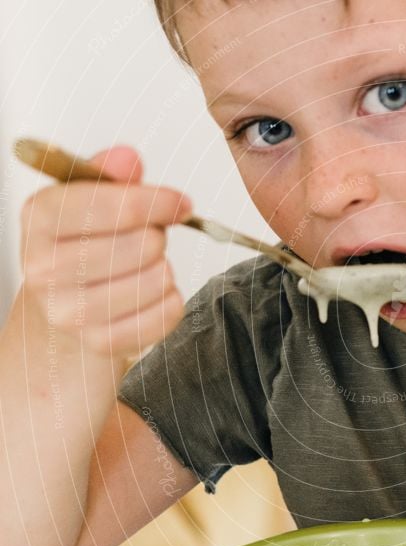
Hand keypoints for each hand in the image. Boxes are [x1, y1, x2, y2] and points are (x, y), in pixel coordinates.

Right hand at [19, 146, 191, 357]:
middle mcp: (44, 268)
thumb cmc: (82, 246)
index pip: (114, 205)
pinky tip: (150, 295)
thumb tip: (127, 159)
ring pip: (159, 279)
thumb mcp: (87, 200)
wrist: (63, 308)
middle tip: (147, 240)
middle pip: (145, 244)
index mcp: (40, 218)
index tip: (180, 202)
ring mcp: (70, 311)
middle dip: (158, 236)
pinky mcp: (100, 342)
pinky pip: (167, 313)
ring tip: (144, 268)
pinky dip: (171, 301)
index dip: (159, 201)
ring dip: (164, 269)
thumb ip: (110, 175)